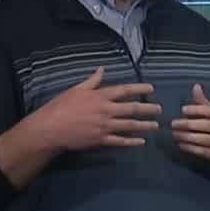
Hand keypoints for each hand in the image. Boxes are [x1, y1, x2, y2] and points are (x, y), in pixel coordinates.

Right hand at [32, 66, 160, 150]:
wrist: (50, 128)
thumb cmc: (61, 106)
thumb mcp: (76, 89)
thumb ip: (92, 81)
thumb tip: (102, 69)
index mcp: (100, 97)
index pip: (124, 90)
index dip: (139, 89)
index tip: (151, 88)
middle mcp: (106, 111)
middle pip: (132, 109)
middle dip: (148, 109)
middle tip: (160, 109)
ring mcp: (104, 126)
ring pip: (129, 125)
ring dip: (144, 125)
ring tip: (155, 125)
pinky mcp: (100, 140)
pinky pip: (119, 141)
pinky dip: (131, 141)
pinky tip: (141, 141)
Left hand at [171, 84, 209, 168]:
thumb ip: (205, 103)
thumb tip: (195, 87)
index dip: (197, 110)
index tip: (183, 110)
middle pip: (206, 125)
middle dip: (187, 125)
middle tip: (174, 124)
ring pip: (204, 139)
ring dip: (187, 137)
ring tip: (175, 134)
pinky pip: (205, 152)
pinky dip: (192, 149)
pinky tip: (182, 145)